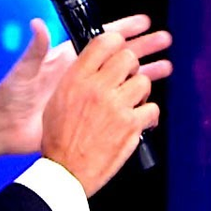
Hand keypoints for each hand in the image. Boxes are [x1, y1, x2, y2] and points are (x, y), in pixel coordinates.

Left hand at [0, 14, 172, 158]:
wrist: (4, 131)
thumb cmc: (11, 99)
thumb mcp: (23, 72)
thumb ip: (35, 49)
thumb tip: (38, 23)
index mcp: (71, 59)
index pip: (104, 40)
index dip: (125, 29)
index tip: (145, 22)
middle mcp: (84, 75)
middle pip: (121, 57)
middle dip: (144, 47)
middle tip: (165, 41)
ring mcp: (89, 95)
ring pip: (125, 80)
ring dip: (146, 72)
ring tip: (167, 67)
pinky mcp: (91, 115)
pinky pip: (119, 105)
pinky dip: (136, 101)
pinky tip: (151, 100)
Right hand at [41, 31, 159, 195]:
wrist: (64, 171)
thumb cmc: (58, 138)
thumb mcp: (58, 99)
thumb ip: (78, 77)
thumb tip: (95, 62)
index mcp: (76, 78)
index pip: (103, 42)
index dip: (118, 39)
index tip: (123, 44)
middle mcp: (97, 87)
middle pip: (128, 57)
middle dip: (132, 66)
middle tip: (130, 76)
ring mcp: (116, 105)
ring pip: (143, 82)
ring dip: (142, 91)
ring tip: (134, 102)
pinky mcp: (131, 125)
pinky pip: (152, 109)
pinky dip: (149, 116)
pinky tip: (142, 121)